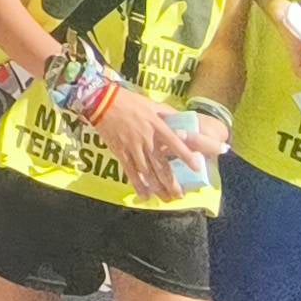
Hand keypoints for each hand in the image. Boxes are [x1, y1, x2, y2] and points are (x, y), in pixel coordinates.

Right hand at [91, 86, 196, 200]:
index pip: (176, 144)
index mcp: (157, 126)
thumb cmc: (129, 101)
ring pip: (148, 173)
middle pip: (162, 166)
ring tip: (166, 199)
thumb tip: (183, 118)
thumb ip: (168, 113)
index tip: (197, 168)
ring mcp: (133, 148)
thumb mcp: (152, 104)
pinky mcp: (121, 153)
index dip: (187, 156)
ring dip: (157, 188)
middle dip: (171, 183)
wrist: (103, 102)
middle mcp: (147, 140)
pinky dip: (138, 185)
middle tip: (180, 195)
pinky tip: (145, 195)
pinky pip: (131, 172)